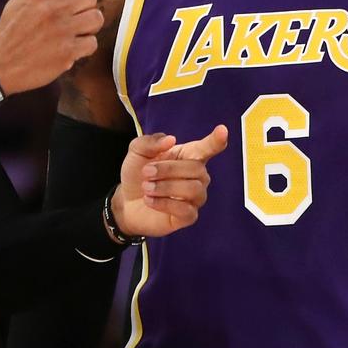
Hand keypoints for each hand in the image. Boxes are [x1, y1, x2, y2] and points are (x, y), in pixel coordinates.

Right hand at [0, 0, 102, 96]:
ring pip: (96, 19)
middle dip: (84, 8)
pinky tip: (70, 48)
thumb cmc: (11, 27)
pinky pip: (92, 43)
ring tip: (75, 31)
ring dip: (88, 27)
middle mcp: (52, 9)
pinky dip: (84, 47)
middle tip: (72, 17)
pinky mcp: (67, 53)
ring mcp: (61, 31)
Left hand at [112, 125, 228, 237]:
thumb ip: (150, 142)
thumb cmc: (137, 173)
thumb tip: (170, 139)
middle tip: (146, 172)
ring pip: (193, 189)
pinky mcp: (188, 217)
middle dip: (169, 169)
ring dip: (166, 187)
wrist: (124, 200)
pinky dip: (164, 203)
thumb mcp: (137, 151)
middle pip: (196, 169)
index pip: (207, 148)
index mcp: (188, 156)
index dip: (217, 140)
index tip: (223, 130)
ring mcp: (194, 197)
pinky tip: (149, 200)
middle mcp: (197, 176)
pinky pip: (186, 210)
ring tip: (147, 187)